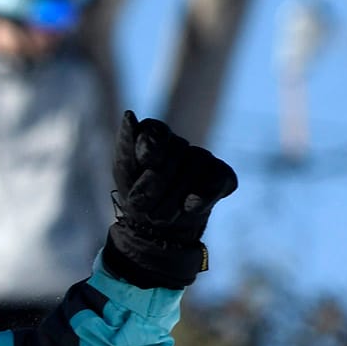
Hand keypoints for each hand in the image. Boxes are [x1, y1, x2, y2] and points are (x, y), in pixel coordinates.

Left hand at [103, 111, 238, 288]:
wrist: (156, 230)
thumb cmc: (136, 194)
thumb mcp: (124, 170)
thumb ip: (127, 144)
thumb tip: (129, 115)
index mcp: (155, 135)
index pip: (157, 131)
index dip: (151, 147)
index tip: (146, 162)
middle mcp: (181, 144)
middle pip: (174, 155)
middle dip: (154, 185)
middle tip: (140, 206)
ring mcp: (204, 159)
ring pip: (192, 173)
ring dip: (171, 201)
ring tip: (158, 216)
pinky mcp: (222, 176)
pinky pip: (216, 182)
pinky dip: (200, 198)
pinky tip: (188, 208)